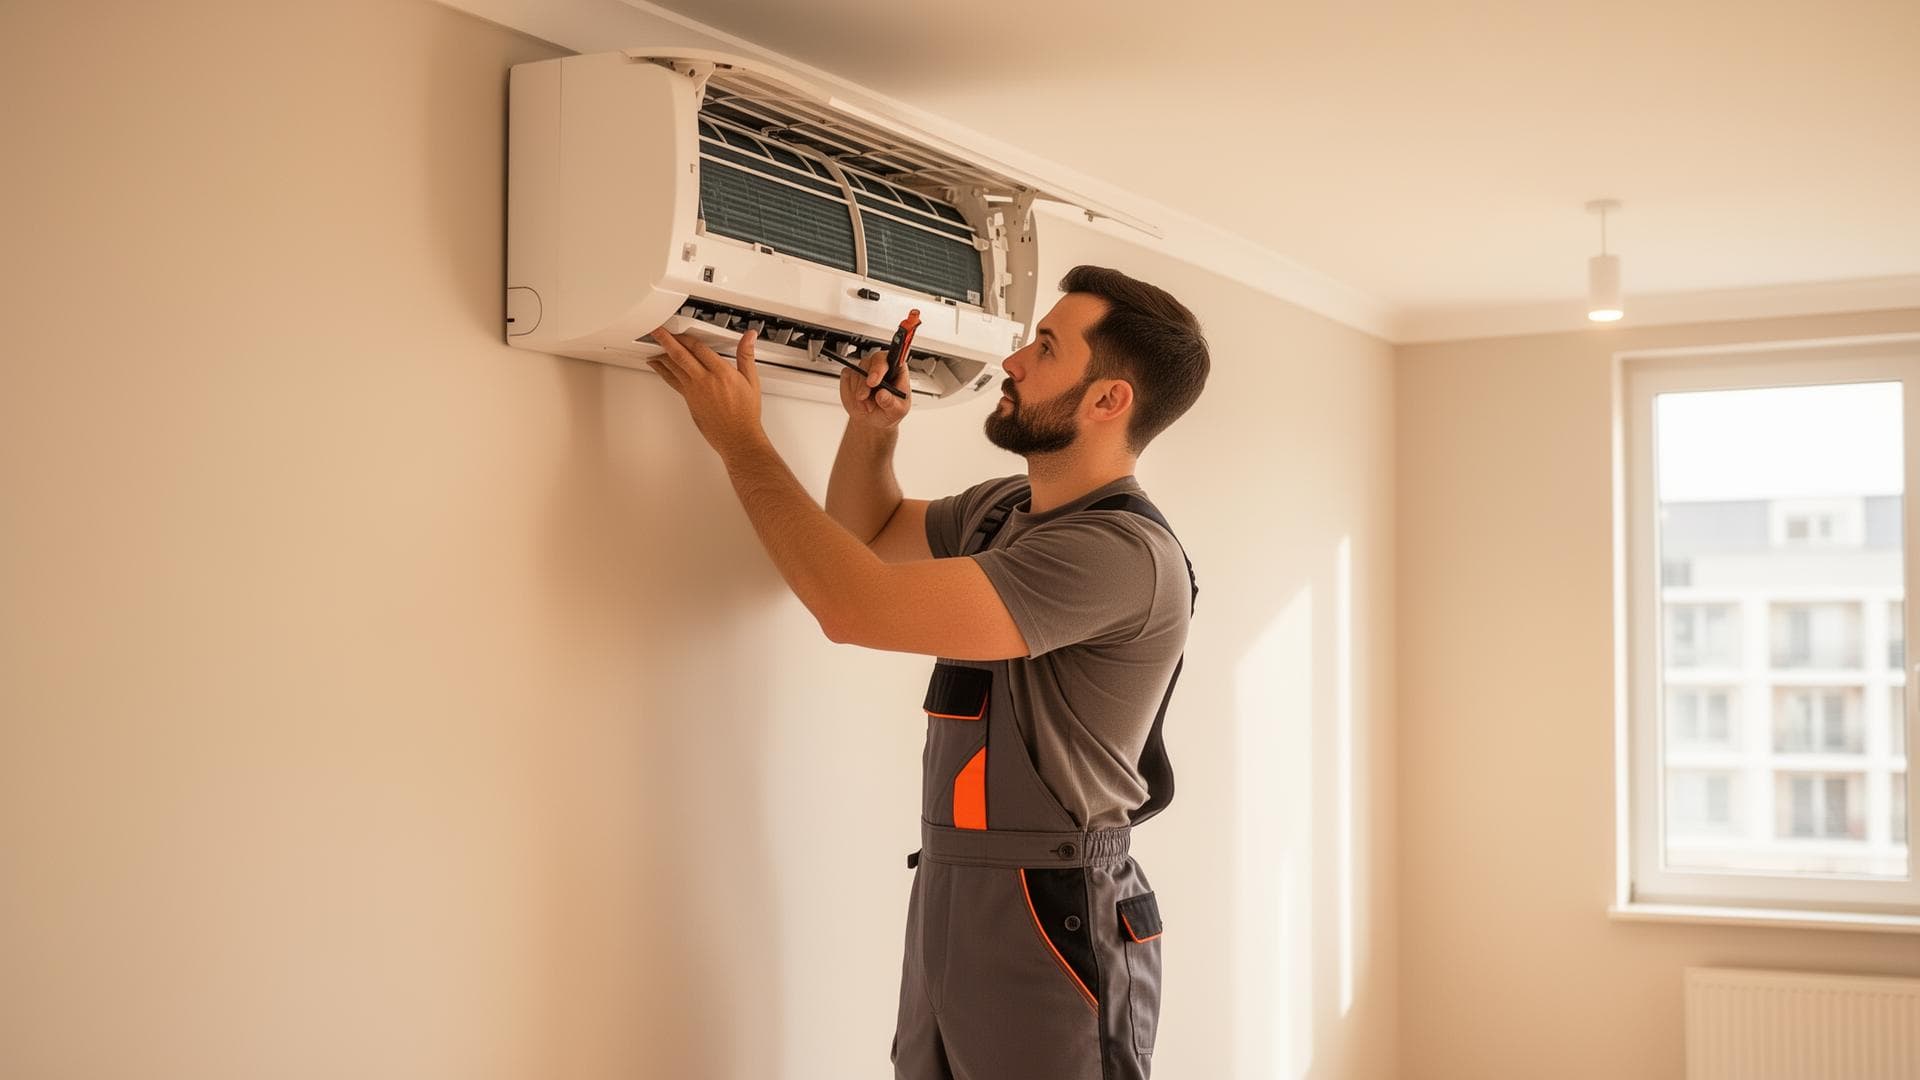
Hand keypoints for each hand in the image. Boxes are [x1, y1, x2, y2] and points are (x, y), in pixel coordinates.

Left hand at [645, 327, 766, 455]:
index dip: (687, 337)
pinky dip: (662, 370)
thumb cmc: (745, 414)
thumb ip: (747, 356)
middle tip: (656, 330)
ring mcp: (694, 391)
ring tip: (653, 343)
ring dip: (661, 353)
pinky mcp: (688, 400)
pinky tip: (656, 364)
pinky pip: (672, 380)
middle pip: (681, 355)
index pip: (699, 348)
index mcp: (722, 373)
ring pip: (673, 367)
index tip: (681, 330)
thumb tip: (749, 337)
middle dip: (666, 340)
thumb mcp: (751, 381)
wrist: (738, 438)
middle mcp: (705, 381)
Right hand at [839, 347, 911, 430]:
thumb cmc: (889, 411)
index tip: (874, 381)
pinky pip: (847, 377)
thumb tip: (882, 395)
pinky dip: (850, 391)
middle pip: (873, 360)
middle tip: (864, 396)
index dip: (881, 367)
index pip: (892, 357)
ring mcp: (865, 368)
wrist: (874, 420)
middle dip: (866, 380)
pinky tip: (859, 401)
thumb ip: (892, 403)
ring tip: (867, 406)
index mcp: (897, 369)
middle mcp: (881, 365)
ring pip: (858, 371)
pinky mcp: (851, 374)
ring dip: (859, 391)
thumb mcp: (897, 411)